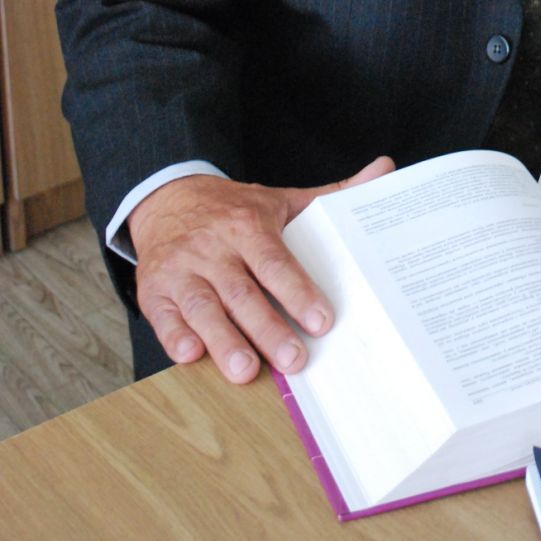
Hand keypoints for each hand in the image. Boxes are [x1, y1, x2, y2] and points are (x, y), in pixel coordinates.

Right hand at [128, 159, 394, 381]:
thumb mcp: (282, 199)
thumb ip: (332, 194)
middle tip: (294, 360)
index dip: (297, 292)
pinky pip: (164, 317)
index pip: (275, 262)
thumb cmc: (234, 210)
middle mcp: (213, 248)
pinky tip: (191, 356)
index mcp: (247, 226)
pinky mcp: (156, 292)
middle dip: (267, 328)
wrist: (167, 199)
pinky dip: (175, 337)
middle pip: (241, 292)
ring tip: (246, 371)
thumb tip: (385, 169)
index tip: (322, 321)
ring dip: (224, 341)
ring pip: (203, 308)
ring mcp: (182, 272)